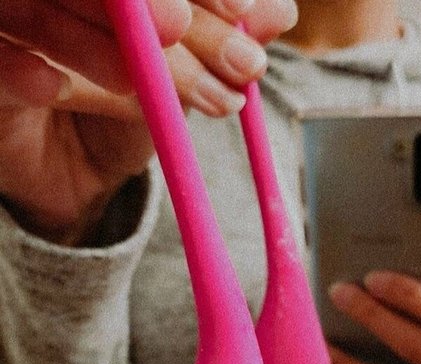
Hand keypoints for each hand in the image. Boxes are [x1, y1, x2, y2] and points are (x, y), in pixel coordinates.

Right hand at [0, 0, 296, 243]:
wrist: (72, 176)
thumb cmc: (124, 115)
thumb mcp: (179, 82)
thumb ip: (221, 42)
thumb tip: (280, 11)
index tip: (245, 13)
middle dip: (173, 17)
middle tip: (223, 59)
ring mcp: (12, 20)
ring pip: (47, 10)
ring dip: (102, 46)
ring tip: (147, 87)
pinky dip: (23, 70)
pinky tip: (55, 89)